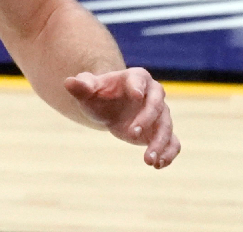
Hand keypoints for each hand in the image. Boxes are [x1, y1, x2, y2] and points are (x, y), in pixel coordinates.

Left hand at [64, 68, 180, 168]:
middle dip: (147, 119)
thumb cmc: (98, 94)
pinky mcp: (161, 131)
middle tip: (131, 134)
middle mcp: (154, 94)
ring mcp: (161, 114)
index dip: (138, 87)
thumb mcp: (87, 90)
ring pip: (166, 126)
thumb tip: (69, 83)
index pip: (140, 80)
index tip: (136, 95)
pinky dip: (169, 153)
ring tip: (148, 160)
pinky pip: (173, 142)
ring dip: (159, 143)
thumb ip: (81, 85)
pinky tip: (158, 165)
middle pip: (157, 105)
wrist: (108, 107)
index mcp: (136, 78)